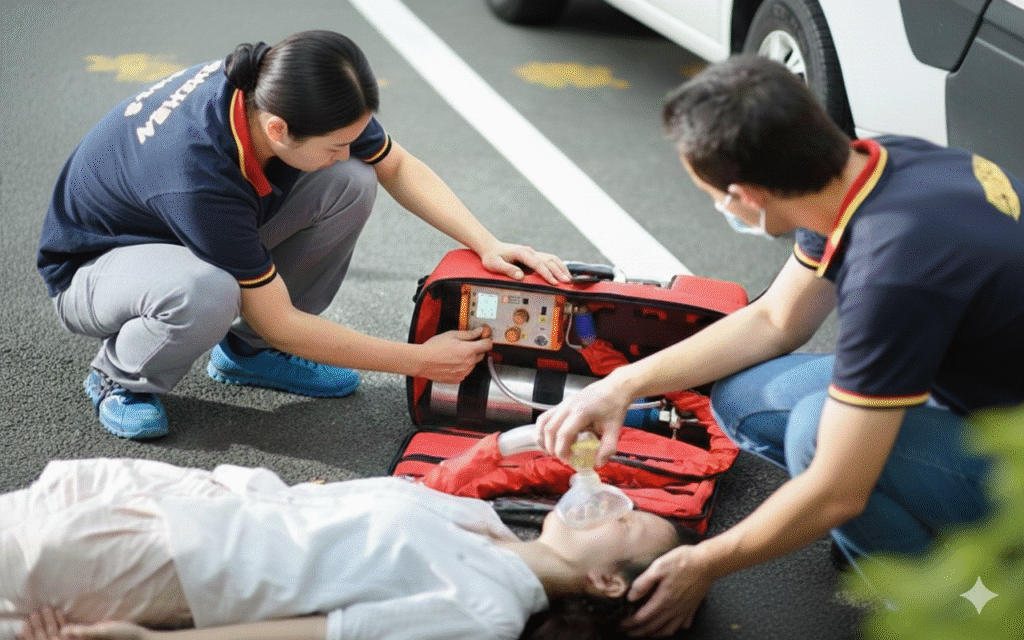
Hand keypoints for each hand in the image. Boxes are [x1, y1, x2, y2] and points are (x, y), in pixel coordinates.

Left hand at [21, 609, 148, 639]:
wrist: (136, 638)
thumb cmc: (122, 635)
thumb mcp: (103, 631)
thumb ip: (83, 632)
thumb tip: (63, 631)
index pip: (54, 639)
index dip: (39, 632)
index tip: (31, 617)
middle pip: (53, 638)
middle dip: (40, 628)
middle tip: (31, 614)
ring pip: (59, 637)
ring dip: (48, 626)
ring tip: (40, 614)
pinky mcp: (87, 639)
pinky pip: (68, 634)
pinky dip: (60, 626)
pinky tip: (60, 617)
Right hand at [417, 326, 491, 382]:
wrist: (422, 362)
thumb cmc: (434, 348)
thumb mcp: (452, 335)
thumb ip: (468, 334)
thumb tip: (479, 331)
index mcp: (468, 350)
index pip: (487, 345)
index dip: (486, 340)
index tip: (484, 337)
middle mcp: (468, 363)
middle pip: (481, 354)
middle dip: (477, 349)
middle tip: (466, 344)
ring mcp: (464, 372)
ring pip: (473, 364)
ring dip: (469, 359)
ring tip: (455, 354)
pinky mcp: (458, 379)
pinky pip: (465, 372)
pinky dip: (462, 367)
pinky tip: (452, 362)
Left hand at [478, 243, 570, 285]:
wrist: (491, 247)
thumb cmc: (492, 256)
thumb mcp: (495, 264)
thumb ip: (507, 270)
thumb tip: (520, 276)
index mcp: (522, 253)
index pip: (538, 264)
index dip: (547, 274)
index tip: (554, 282)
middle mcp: (529, 251)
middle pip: (548, 261)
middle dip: (559, 272)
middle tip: (567, 282)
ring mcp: (533, 253)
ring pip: (551, 259)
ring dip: (561, 268)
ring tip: (569, 278)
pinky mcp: (534, 256)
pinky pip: (549, 259)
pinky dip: (558, 265)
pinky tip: (563, 271)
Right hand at [535, 375, 630, 464]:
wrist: (615, 388)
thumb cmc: (614, 406)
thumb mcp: (614, 429)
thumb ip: (607, 448)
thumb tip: (597, 464)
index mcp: (580, 412)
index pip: (563, 434)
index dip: (562, 451)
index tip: (569, 461)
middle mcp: (567, 406)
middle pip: (549, 429)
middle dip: (552, 447)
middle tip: (562, 458)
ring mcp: (563, 403)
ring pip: (543, 422)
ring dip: (543, 438)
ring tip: (552, 450)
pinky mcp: (562, 403)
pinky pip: (546, 416)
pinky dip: (543, 429)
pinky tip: (551, 438)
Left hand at [621, 545, 713, 636]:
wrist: (707, 562)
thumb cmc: (683, 561)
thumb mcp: (658, 567)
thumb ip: (643, 583)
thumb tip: (631, 597)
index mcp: (663, 600)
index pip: (642, 618)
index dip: (629, 623)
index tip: (620, 624)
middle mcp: (673, 610)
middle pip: (652, 627)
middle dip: (637, 632)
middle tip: (627, 632)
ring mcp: (684, 611)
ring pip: (666, 630)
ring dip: (653, 634)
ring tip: (644, 633)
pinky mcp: (692, 608)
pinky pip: (680, 626)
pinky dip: (671, 630)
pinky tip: (667, 627)